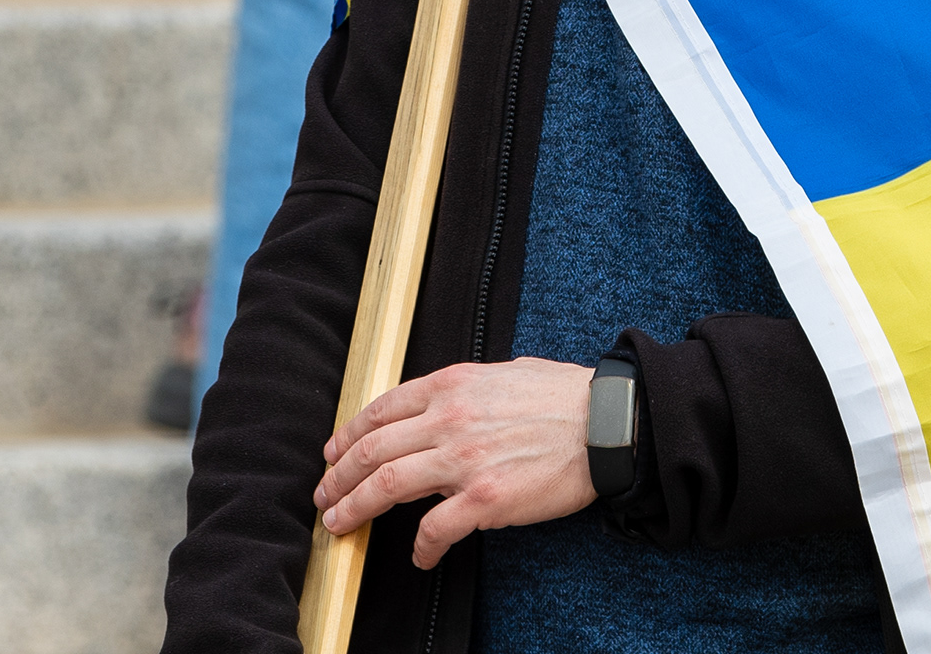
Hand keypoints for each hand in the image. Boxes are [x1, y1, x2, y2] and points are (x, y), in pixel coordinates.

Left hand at [313, 358, 597, 568]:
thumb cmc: (562, 397)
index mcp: (452, 385)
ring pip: (387, 486)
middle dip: (338, 476)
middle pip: (372, 450)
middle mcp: (450, 418)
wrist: (606, 423)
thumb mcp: (502, 374)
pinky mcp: (485, 498)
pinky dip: (420, 549)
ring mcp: (465, 460)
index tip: (333, 453)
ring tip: (340, 523)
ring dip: (354, 508)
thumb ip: (462, 389)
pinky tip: (419, 557)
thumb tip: (436, 404)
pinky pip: (434, 529)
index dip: (347, 435)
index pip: (380, 410)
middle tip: (324, 495)